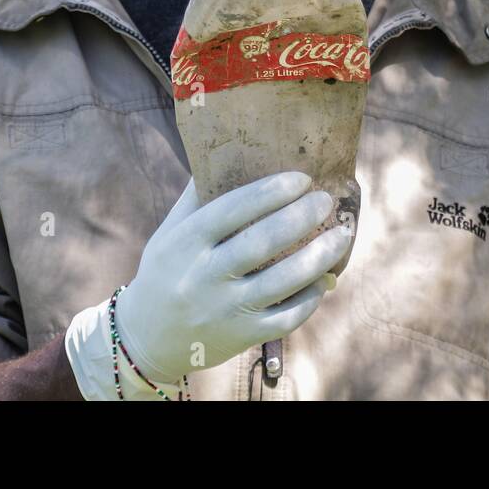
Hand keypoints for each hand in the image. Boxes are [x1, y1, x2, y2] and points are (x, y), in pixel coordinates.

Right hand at [114, 170, 351, 383]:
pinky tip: (325, 279)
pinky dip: (310, 298)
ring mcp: (222, 310)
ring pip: (280, 283)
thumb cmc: (166, 271)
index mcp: (185, 242)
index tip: (302, 178)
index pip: (232, 210)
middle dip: (300, 218)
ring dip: (318, 258)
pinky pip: (284, 318)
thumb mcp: (171, 232)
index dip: (270, 192)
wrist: (145, 338)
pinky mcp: (240, 337)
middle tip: (325, 200)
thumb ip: (198, 197)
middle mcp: (202, 276)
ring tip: (342, 235)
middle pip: (260, 243)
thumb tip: (229, 150)